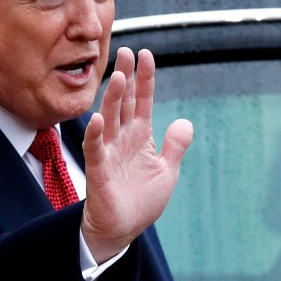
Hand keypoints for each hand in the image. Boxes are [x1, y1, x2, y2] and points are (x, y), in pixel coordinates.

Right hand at [81, 47, 192, 262]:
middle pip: (124, 101)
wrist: (123, 228)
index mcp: (140, 135)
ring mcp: (109, 151)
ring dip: (112, 98)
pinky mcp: (98, 169)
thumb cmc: (141, 200)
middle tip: (125, 52)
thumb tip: (185, 121)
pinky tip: (96, 118)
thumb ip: (175, 146)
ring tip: (117, 77)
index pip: (143, 101)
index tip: (146, 54)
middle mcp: (123, 137)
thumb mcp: (166, 171)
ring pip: (109, 118)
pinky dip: (95, 133)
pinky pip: (95, 148)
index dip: (145, 79)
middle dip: (125, 77)